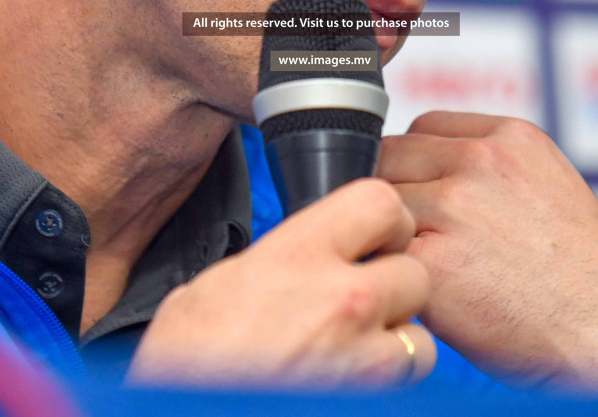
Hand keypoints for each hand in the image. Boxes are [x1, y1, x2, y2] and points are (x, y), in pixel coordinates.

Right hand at [128, 177, 436, 387]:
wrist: (178, 407)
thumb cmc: (188, 357)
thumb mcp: (220, 283)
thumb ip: (275, 260)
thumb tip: (294, 256)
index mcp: (299, 254)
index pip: (380, 202)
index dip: (385, 220)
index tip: (376, 235)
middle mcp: (341, 298)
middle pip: (414, 270)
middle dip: (394, 283)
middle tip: (366, 297)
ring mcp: (360, 353)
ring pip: (420, 330)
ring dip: (397, 336)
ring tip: (358, 344)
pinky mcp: (369, 392)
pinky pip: (410, 373)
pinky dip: (393, 375)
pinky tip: (357, 374)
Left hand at [377, 112, 597, 392]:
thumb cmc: (586, 279)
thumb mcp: (550, 188)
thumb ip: (493, 169)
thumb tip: (436, 171)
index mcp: (511, 138)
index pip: (424, 126)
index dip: (417, 165)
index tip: (425, 195)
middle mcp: (481, 163)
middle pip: (392, 157)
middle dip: (399, 195)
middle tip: (422, 237)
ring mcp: (454, 209)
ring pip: (382, 207)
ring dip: (393, 236)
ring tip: (431, 269)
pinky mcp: (434, 263)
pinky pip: (386, 256)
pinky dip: (396, 275)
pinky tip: (430, 296)